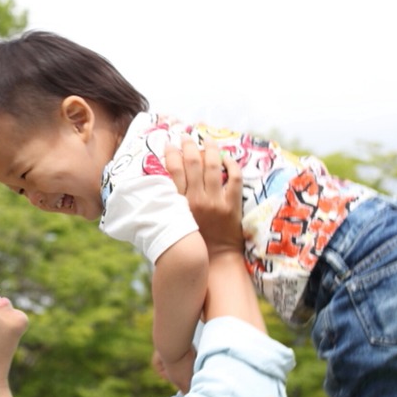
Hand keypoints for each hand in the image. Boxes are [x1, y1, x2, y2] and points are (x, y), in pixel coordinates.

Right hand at [166, 137, 242, 253]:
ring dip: (209, 148)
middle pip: (192, 162)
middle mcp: (197, 199)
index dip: (171, 153)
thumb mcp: (175, 222)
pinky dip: (231, 164)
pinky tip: (226, 158)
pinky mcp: (232, 204)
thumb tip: (162, 185)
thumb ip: (170, 204)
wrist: (216, 259)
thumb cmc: (192, 242)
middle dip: (188, 145)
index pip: (174, 170)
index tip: (169, 144)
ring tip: (207, 140)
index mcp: (180, 204)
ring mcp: (216, 201)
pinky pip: (234, 177)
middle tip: (186, 136)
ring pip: (213, 165)